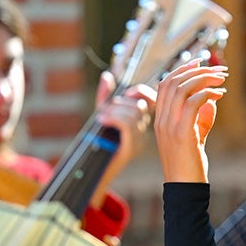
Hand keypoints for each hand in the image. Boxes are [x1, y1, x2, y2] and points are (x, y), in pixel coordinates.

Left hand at [94, 71, 157, 187]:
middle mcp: (143, 132)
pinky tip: (102, 121)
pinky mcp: (131, 148)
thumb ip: (105, 96)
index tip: (127, 93)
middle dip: (121, 103)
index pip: (152, 100)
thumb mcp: (102, 114)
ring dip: (114, 110)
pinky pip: (127, 124)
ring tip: (102, 118)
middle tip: (105, 111)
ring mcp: (139, 141)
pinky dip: (113, 118)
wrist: (92, 169)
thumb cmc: (98, 143)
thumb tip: (107, 76)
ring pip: (133, 113)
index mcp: (140, 124)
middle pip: (139, 106)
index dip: (142, 92)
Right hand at [153, 59, 228, 182]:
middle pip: (174, 81)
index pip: (165, 84)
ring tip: (222, 79)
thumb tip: (211, 99)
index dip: (182, 69)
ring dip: (204, 79)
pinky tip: (220, 95)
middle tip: (218, 70)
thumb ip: (201, 118)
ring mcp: (169, 126)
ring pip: (182, 89)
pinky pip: (193, 103)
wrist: (185, 189)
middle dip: (197, 70)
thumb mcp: (195, 137)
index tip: (201, 62)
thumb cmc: (190, 165)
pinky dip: (208, 93)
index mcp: (160, 119)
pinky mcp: (182, 133)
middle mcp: (161, 120)